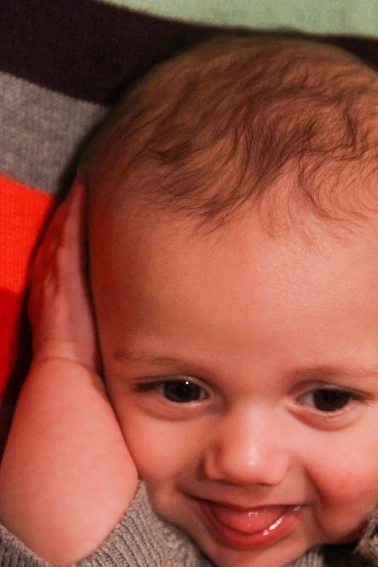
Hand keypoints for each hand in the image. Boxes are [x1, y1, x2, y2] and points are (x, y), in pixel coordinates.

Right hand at [28, 183, 98, 370]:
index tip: (83, 210)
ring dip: (72, 206)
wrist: (68, 379)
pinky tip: (84, 192)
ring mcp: (54, 278)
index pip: (61, 256)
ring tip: (86, 180)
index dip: (69, 232)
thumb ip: (106, 319)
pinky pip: (67, 237)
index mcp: (55, 298)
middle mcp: (50, 283)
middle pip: (57, 237)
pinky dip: (74, 214)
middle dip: (68, 211)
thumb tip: (131, 314)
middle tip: (85, 183)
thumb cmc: (85, 365)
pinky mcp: (62, 278)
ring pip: (61, 231)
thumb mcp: (93, 336)